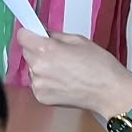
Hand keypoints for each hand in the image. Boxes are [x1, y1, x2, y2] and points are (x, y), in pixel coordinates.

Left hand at [15, 29, 131, 118]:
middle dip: (38, 50)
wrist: (109, 92)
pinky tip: (64, 82)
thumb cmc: (100, 66)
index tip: (34, 34)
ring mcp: (38, 84)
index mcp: (46, 50)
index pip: (22, 36)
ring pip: (32, 69)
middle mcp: (38, 67)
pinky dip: (46, 81)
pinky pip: (37, 84)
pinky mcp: (41, 97)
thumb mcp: (79, 40)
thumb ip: (56, 36)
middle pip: (27, 52)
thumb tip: (42, 34)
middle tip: (57, 53)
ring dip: (42, 67)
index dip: (29, 34)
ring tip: (64, 70)